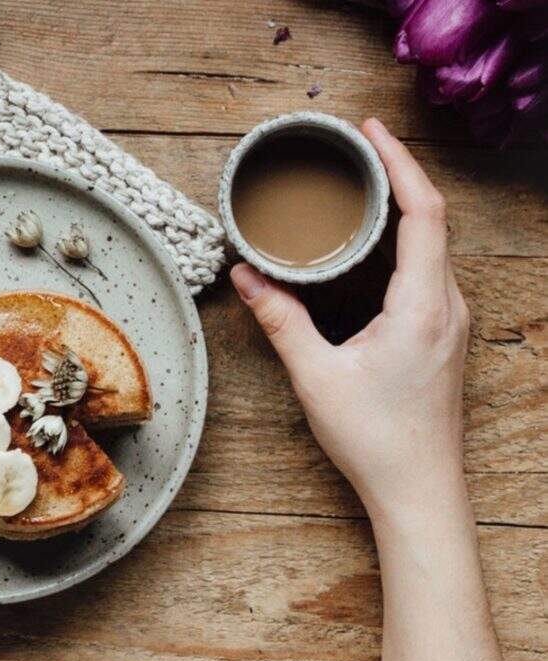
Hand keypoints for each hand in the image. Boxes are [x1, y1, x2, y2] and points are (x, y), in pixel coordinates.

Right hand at [230, 118, 469, 526]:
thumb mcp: (316, 376)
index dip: (400, 163)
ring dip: (401, 210)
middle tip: (356, 150)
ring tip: (361, 188)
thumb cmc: (375, 439)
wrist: (420, 490)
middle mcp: (448, 306)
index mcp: (423, 306)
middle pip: (433, 219)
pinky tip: (371, 247)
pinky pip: (428, 271)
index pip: (424, 212)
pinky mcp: (442, 336)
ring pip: (433, 246)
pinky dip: (403, 243)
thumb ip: (281, 320)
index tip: (370, 134)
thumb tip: (246, 277)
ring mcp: (450, 321)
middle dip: (397, 175)